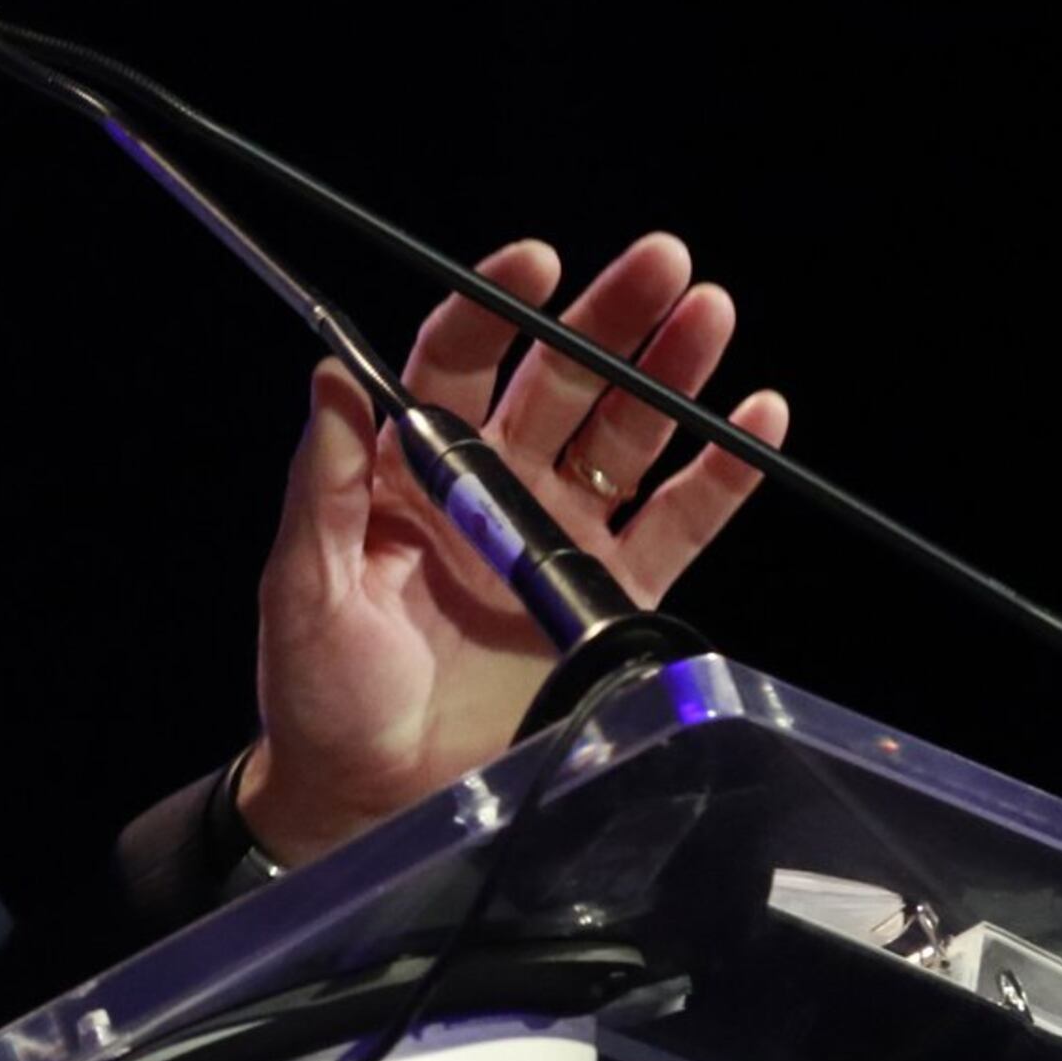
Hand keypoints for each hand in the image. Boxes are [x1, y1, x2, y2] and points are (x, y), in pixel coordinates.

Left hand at [234, 233, 787, 866]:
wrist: (369, 799)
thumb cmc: (319, 691)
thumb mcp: (304, 583)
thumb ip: (325, 482)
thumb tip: (329, 370)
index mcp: (411, 470)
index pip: (458, 361)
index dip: (496, 305)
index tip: (535, 261)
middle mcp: (492, 490)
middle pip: (560, 381)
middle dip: (609, 318)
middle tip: (661, 262)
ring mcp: (557, 541)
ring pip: (625, 435)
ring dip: (670, 372)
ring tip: (708, 312)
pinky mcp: (609, 600)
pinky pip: (677, 524)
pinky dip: (720, 474)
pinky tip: (757, 416)